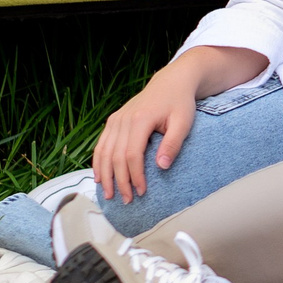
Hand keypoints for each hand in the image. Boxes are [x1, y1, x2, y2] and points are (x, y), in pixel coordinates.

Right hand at [90, 48, 262, 205]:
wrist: (171, 82)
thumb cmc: (179, 102)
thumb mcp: (183, 122)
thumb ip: (173, 144)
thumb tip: (161, 167)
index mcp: (140, 119)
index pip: (132, 154)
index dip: (135, 176)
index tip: (142, 192)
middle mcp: (123, 119)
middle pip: (115, 156)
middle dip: (120, 181)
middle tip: (126, 200)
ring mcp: (116, 119)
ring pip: (104, 152)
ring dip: (105, 175)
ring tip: (109, 195)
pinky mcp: (113, 121)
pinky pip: (101, 144)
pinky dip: (98, 162)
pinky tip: (100, 177)